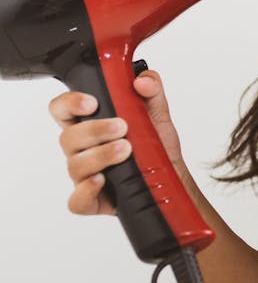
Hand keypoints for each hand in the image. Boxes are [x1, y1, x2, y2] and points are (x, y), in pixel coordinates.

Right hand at [48, 70, 187, 215]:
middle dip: (95, 130)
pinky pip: (77, 201)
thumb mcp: (157, 112)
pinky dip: (87, 191)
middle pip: (68, 137)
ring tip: (126, 149)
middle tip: (122, 126)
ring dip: (101, 155)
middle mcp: (82, 149)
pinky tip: (102, 180)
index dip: (69, 103)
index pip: (63, 109)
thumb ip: (151, 90)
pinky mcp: (92, 199)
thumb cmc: (155, 144)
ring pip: (75, 165)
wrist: (169, 175)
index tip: (91, 102)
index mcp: (89, 123)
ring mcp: (84, 175)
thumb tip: (142, 81)